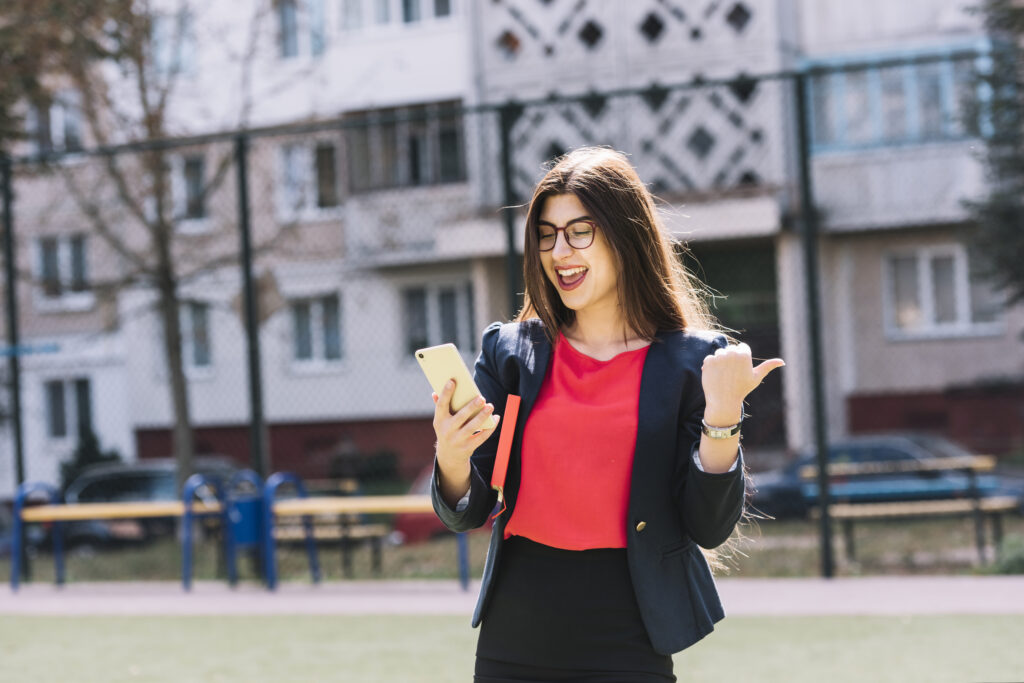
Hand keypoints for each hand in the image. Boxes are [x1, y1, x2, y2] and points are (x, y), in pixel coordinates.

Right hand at [432, 379, 499, 499]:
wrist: (449, 456)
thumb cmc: (447, 430)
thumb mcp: (441, 420)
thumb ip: (440, 405)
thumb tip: (435, 392)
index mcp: (439, 421)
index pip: (441, 405)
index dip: (446, 393)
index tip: (452, 380)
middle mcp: (447, 431)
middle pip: (460, 417)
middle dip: (471, 407)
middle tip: (481, 397)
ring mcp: (457, 440)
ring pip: (472, 427)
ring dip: (482, 416)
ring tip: (490, 406)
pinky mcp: (468, 448)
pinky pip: (482, 437)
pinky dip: (490, 428)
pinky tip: (496, 418)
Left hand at [701, 343, 783, 422]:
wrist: (724, 401)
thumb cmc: (742, 389)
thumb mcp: (756, 377)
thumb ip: (768, 366)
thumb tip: (782, 362)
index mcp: (744, 355)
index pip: (742, 347)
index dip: (742, 358)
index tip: (740, 370)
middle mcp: (731, 353)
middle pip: (730, 349)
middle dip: (731, 359)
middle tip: (732, 374)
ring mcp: (719, 357)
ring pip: (720, 352)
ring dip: (721, 361)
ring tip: (724, 375)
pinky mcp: (708, 361)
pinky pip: (709, 358)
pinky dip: (711, 366)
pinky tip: (715, 376)